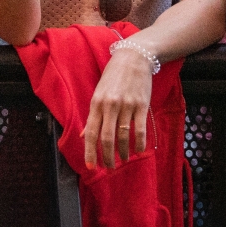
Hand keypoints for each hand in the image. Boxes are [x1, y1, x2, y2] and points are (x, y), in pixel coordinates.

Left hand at [83, 50, 153, 169]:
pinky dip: (139, 144)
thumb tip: (85, 136)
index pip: (91, 133)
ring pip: (123, 136)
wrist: (133, 58)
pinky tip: (139, 152)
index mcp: (96, 103)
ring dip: (123, 152)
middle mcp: (110, 105)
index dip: (90, 152)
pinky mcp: (141, 105)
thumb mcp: (98, 94)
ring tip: (124, 160)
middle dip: (107, 157)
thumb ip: (93, 116)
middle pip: (107, 138)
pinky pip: (140, 129)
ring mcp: (126, 105)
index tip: (91, 167)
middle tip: (109, 168)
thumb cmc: (113, 77)